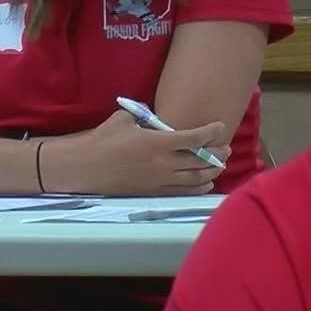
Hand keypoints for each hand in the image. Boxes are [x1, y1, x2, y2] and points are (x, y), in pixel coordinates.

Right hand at [45, 110, 231, 195]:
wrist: (85, 168)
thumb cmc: (102, 141)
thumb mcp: (124, 120)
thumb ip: (144, 118)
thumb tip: (154, 118)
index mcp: (157, 142)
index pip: (193, 138)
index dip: (211, 132)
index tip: (221, 126)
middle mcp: (163, 164)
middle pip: (200, 160)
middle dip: (217, 154)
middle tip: (226, 149)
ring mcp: (160, 181)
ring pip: (196, 179)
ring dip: (211, 172)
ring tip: (220, 165)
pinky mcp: (154, 192)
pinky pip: (183, 192)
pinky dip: (199, 188)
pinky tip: (206, 183)